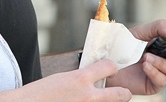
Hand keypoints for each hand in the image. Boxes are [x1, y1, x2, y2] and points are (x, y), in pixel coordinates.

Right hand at [14, 59, 130, 101]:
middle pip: (121, 94)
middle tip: (122, 92)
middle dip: (124, 93)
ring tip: (100, 99)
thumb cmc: (40, 93)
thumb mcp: (61, 78)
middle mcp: (88, 96)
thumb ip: (79, 78)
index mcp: (80, 79)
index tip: (110, 70)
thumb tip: (91, 78)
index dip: (111, 67)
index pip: (109, 66)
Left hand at [106, 19, 165, 95]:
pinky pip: (162, 81)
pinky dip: (155, 72)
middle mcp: (165, 58)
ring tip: (147, 57)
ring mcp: (160, 71)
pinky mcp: (153, 84)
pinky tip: (144, 66)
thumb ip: (158, 27)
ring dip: (163, 63)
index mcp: (164, 43)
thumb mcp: (140, 31)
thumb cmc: (122, 45)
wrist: (106, 61)